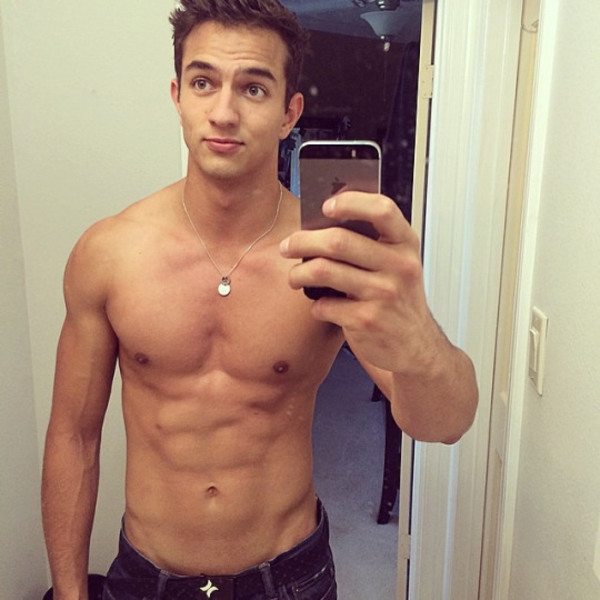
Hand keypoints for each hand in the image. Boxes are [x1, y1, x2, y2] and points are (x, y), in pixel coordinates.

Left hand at [280, 191, 441, 373]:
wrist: (415, 345)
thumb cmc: (399, 300)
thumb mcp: (397, 265)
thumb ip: (371, 243)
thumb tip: (321, 225)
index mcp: (405, 244)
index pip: (382, 210)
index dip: (351, 202)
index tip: (325, 207)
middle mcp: (399, 266)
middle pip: (338, 241)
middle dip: (302, 241)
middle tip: (287, 246)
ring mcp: (384, 294)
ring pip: (323, 271)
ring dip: (298, 274)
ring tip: (294, 277)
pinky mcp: (367, 320)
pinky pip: (324, 305)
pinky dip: (316, 306)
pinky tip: (322, 307)